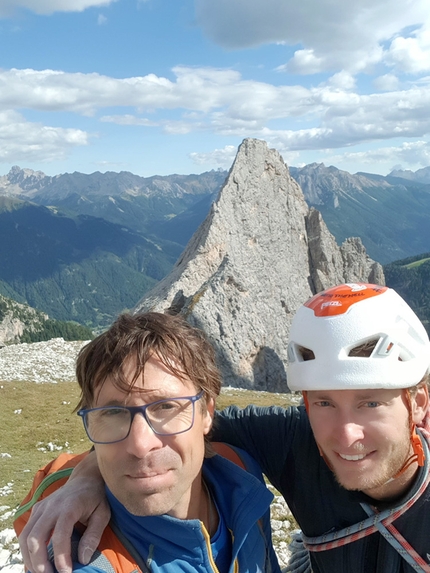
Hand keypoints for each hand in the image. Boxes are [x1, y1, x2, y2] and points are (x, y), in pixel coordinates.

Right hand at [19, 451, 109, 572]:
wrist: (85, 478)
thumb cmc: (96, 497)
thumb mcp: (103, 514)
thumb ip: (93, 536)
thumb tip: (83, 560)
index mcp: (69, 506)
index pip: (60, 535)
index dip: (61, 557)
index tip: (66, 572)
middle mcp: (52, 506)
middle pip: (36, 537)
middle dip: (39, 561)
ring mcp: (42, 507)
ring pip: (26, 536)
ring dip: (30, 557)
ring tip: (41, 571)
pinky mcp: (37, 510)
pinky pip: (26, 531)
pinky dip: (27, 548)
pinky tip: (36, 559)